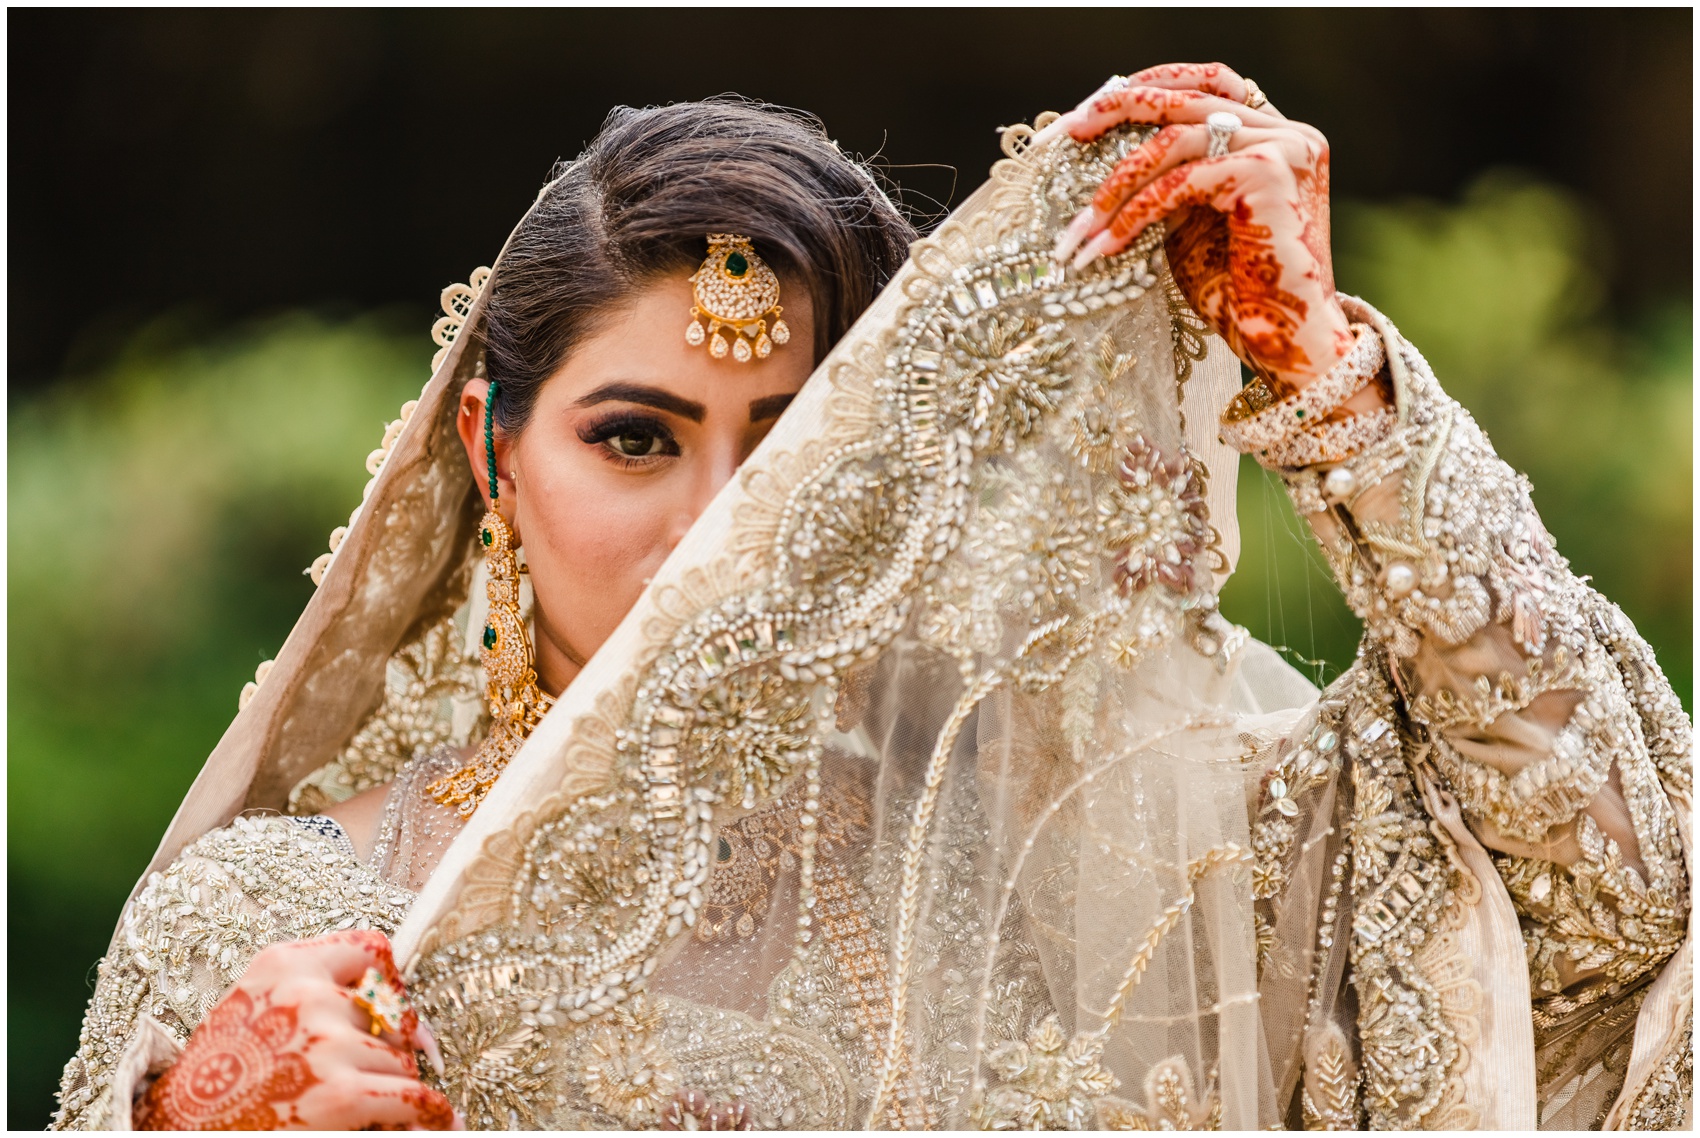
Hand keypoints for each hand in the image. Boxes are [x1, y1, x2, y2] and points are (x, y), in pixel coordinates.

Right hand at [135, 930, 457, 1130]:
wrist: (178, 1131)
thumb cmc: (216, 1083)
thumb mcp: (252, 1012)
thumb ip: (312, 995)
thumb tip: (404, 1018)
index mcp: (281, 964)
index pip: (370, 948)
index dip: (391, 983)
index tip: (396, 1012)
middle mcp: (305, 994)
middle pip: (391, 1014)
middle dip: (392, 1048)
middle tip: (382, 1073)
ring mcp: (324, 1044)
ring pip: (400, 1060)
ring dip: (393, 1086)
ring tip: (372, 1106)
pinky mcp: (340, 1095)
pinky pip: (414, 1097)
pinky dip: (433, 1114)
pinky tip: (441, 1122)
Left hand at [1041, 62, 1354, 396]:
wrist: (1282, 338)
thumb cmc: (1237, 291)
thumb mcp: (1192, 223)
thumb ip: (1170, 181)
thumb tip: (1108, 158)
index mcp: (1277, 134)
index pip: (1209, 83)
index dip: (1152, 85)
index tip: (1096, 106)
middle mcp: (1288, 132)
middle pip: (1189, 98)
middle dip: (1120, 109)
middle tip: (1069, 131)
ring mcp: (1283, 148)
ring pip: (1177, 140)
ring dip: (1118, 183)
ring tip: (1080, 226)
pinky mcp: (1268, 174)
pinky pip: (1181, 182)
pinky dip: (1136, 212)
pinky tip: (1108, 243)